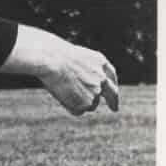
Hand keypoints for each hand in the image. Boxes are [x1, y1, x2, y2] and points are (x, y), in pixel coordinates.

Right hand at [0, 26, 118, 114]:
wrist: (52, 60)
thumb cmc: (54, 54)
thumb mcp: (73, 58)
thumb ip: (83, 71)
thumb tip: (80, 85)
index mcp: (100, 61)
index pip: (110, 74)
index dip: (112, 83)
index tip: (113, 91)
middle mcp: (102, 78)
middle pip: (111, 93)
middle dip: (113, 101)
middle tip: (114, 108)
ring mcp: (96, 91)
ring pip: (90, 104)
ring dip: (79, 102)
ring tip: (62, 90)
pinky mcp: (87, 103)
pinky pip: (78, 111)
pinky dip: (70, 107)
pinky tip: (61, 95)